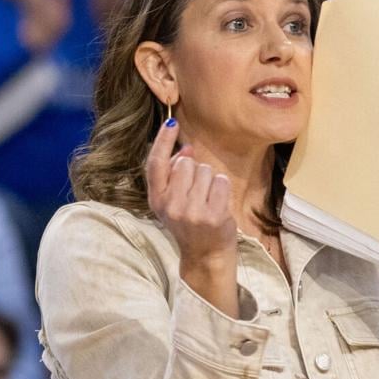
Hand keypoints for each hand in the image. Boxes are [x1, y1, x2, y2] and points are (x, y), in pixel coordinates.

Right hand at [146, 119, 238, 315]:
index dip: (162, 141)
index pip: (155, 164)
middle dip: (196, 170)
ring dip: (211, 180)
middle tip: (198, 192)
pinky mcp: (212, 215)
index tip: (171, 123)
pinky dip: (223, 188)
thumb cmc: (191, 223)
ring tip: (208, 200)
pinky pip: (221, 181)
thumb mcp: (174, 201)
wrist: (206, 255)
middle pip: (186, 163)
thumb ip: (176, 174)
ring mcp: (191, 211)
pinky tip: (218, 204)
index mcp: (156, 199)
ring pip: (206, 171)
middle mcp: (170, 205)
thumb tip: (187, 147)